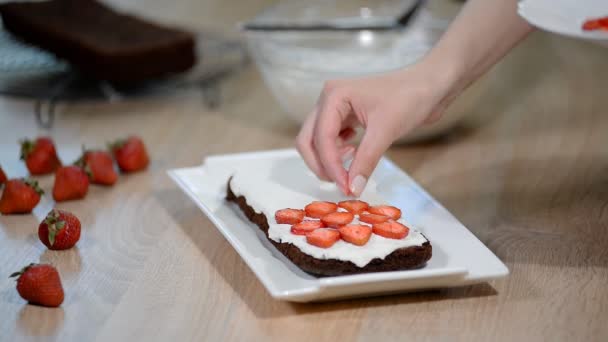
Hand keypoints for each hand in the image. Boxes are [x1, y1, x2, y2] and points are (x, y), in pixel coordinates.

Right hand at [296, 62, 457, 195]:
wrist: (430, 85)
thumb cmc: (410, 99)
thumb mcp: (385, 132)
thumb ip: (365, 161)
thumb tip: (351, 189)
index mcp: (334, 96)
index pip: (321, 138)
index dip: (331, 166)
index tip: (345, 188)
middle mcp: (329, 99)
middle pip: (308, 139)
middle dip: (321, 164)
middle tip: (341, 183)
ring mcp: (336, 107)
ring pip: (317, 141)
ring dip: (328, 160)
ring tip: (350, 168)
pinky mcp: (346, 116)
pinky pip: (330, 139)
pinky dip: (337, 153)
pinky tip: (354, 155)